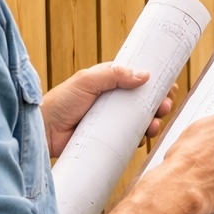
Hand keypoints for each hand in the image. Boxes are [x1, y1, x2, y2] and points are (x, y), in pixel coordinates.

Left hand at [43, 63, 176, 155]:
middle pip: (144, 100)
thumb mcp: (87, 80)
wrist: (43, 131)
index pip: (138, 79)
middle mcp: (113, 100)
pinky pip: (131, 137)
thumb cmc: (60, 102)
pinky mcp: (110, 138)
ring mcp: (112, 120)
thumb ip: (114, 74)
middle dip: (159, 103)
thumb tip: (144, 75)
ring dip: (153, 121)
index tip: (170, 87)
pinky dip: (141, 137)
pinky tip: (143, 137)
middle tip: (164, 107)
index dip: (155, 82)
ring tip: (154, 124)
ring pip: (141, 120)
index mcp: (109, 82)